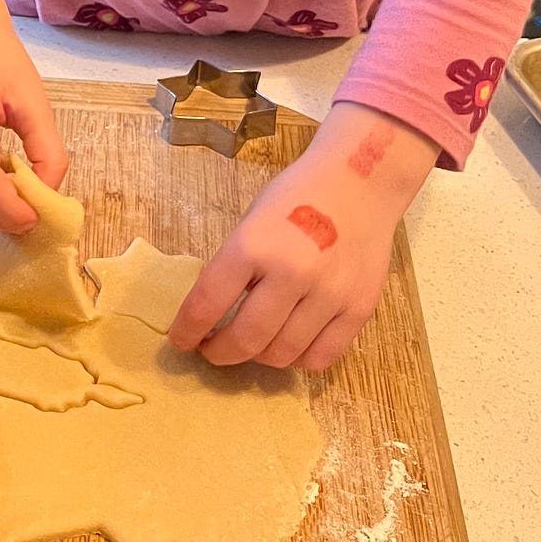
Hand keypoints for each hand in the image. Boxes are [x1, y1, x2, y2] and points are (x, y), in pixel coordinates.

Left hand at [168, 103, 437, 370]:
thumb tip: (212, 317)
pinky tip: (288, 344)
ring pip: (283, 354)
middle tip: (212, 350)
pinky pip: (321, 357)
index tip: (180, 340)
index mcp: (254, 245)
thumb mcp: (251, 223)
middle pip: (246, 339)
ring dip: (258, 357)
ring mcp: (330, 294)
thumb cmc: (297, 197)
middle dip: (219, 352)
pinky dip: (298, 359)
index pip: (207, 304)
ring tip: (252, 344)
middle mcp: (292, 273)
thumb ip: (235, 268)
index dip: (187, 331)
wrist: (360, 181)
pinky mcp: (360, 308)